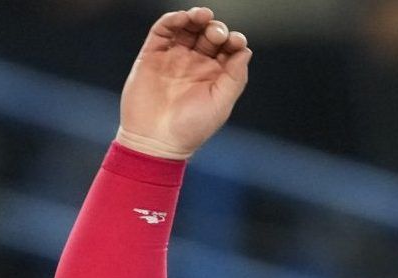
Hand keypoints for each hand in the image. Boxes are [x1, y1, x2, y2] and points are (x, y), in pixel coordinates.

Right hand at [116, 8, 250, 160]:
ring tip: (202, 15)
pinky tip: (182, 19)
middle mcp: (194, 63)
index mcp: (213, 75)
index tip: (235, 42)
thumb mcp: (220, 105)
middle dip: (215, 28)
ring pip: (187, 27)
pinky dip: (172, 20)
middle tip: (216, 34)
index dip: (233, 40)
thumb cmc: (189, 129)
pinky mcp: (152, 55)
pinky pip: (163, 30)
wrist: (154, 142)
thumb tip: (245, 50)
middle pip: (208, 34)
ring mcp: (173, 58)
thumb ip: (235, 77)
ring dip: (196, 17)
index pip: (228, 48)